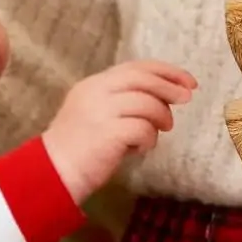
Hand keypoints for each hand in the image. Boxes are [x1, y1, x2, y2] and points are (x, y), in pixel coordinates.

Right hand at [43, 61, 196, 201]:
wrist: (53, 174)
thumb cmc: (81, 149)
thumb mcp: (99, 115)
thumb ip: (124, 101)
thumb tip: (165, 97)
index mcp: (93, 84)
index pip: (135, 67)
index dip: (165, 71)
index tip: (186, 80)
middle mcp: (95, 91)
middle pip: (142, 77)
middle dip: (170, 85)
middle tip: (187, 97)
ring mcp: (100, 110)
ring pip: (146, 102)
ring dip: (161, 116)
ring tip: (161, 130)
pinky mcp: (107, 132)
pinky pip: (143, 128)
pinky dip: (149, 138)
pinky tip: (142, 148)